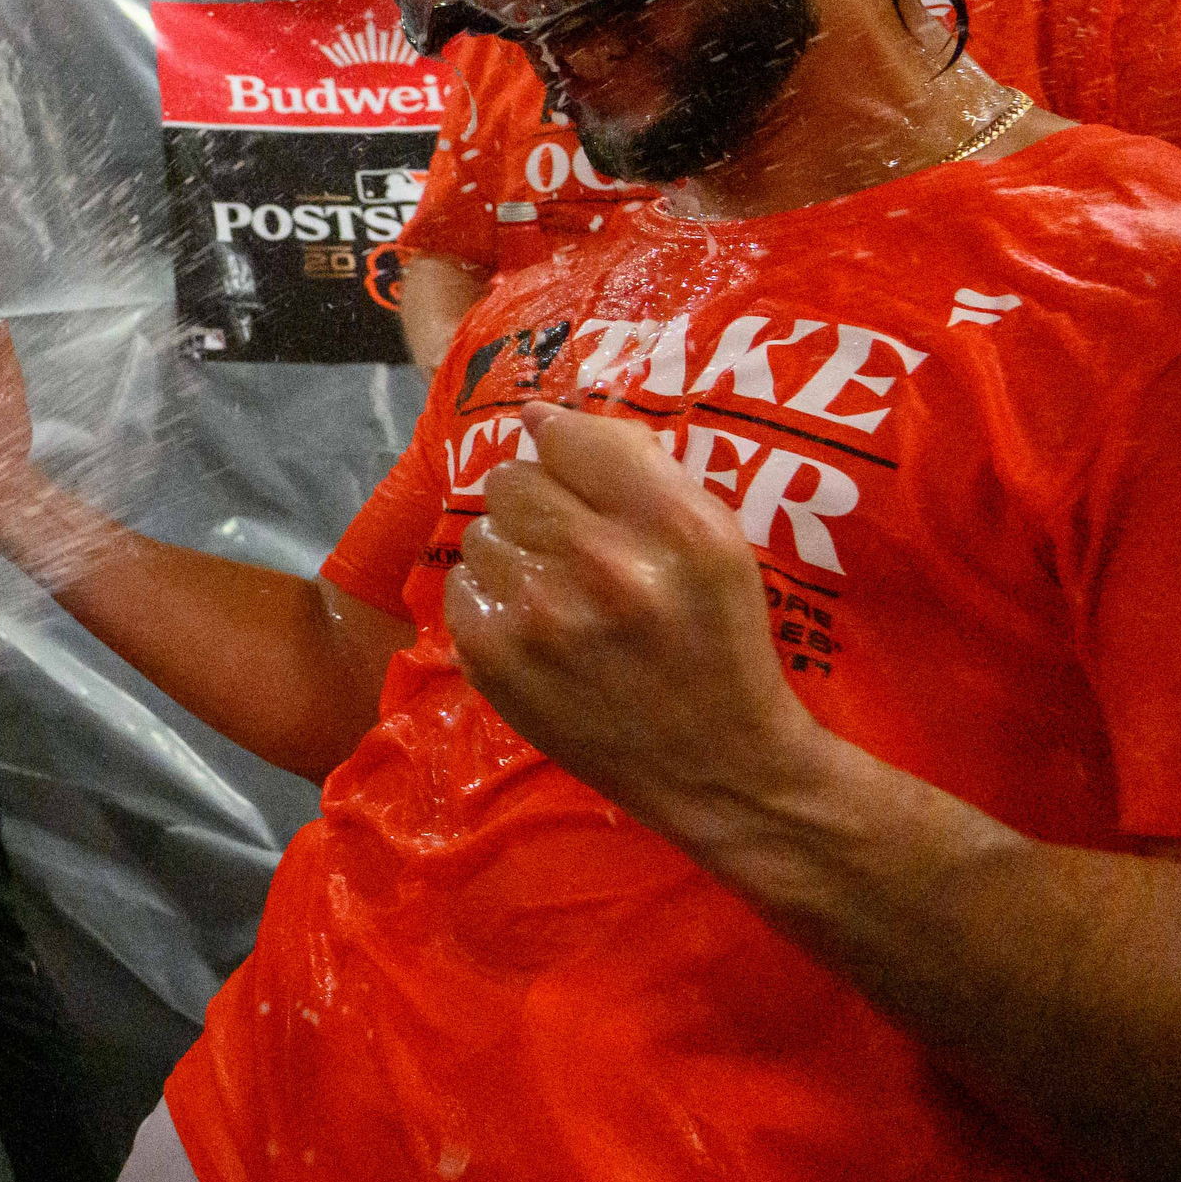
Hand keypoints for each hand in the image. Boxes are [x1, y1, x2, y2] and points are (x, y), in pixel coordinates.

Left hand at [444, 402, 836, 850]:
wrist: (718, 766)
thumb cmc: (720, 641)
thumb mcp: (717, 540)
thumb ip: (635, 466)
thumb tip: (541, 415)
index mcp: (672, 524)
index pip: (569, 436)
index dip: (569, 452)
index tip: (580, 478)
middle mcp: (602, 563)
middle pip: (513, 479)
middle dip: (539, 504)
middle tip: (574, 546)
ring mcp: (539, 616)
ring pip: (481, 531)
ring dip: (514, 553)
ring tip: (558, 593)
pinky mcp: (493, 660)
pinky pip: (460, 587)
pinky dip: (491, 601)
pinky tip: (535, 629)